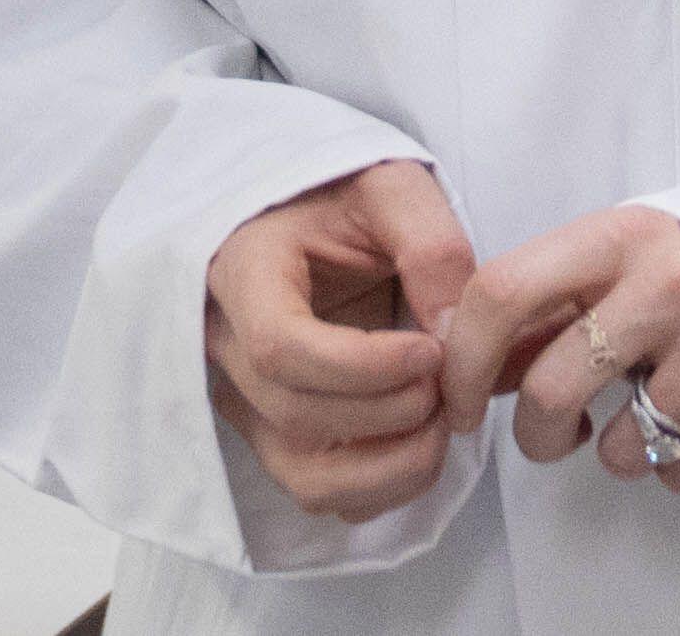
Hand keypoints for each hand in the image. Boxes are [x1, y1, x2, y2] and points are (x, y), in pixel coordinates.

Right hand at [203, 161, 478, 522]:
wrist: (318, 216)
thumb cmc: (348, 197)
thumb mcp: (394, 188)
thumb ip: (430, 247)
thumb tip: (450, 334)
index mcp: (244, 273)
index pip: (280, 347)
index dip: (363, 366)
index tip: (428, 350)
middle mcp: (228, 346)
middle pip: (297, 414)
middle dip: (391, 410)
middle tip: (451, 379)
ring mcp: (246, 398)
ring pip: (303, 473)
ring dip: (389, 467)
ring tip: (443, 421)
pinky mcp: (274, 433)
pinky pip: (318, 490)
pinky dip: (380, 487)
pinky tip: (421, 441)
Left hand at [438, 204, 679, 494]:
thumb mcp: (630, 254)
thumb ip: (555, 301)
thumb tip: (470, 363)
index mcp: (626, 233)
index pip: (505, 291)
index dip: (464, 360)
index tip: (461, 404)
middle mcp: (676, 280)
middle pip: (553, 388)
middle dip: (539, 434)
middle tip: (559, 434)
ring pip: (622, 448)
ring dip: (624, 450)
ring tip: (657, 410)